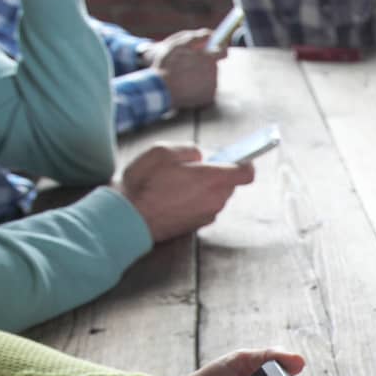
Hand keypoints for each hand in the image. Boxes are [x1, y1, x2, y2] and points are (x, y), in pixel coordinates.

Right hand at [117, 145, 254, 242]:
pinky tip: (173, 196)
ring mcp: (207, 215)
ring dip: (203, 187)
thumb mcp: (163, 151)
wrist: (129, 217)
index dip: (243, 162)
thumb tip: (201, 156)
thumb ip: (190, 150)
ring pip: (215, 195)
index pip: (246, 172)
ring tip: (176, 183)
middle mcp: (215, 200)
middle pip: (229, 183)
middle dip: (215, 173)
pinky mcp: (198, 225)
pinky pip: (204, 207)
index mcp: (212, 180)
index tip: (236, 157)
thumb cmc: (144, 183)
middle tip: (191, 167)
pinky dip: (194, 200)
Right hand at [145, 30, 221, 108]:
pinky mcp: (208, 98)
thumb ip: (197, 38)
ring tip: (184, 77)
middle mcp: (214, 73)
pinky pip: (206, 90)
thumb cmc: (169, 65)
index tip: (214, 48)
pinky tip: (186, 86)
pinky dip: (198, 88)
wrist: (163, 90)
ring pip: (208, 77)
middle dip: (202, 64)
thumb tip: (210, 34)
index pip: (223, 51)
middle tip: (186, 65)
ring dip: (199, 76)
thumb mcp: (179, 45)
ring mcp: (213, 86)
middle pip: (212, 65)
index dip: (218, 48)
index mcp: (209, 58)